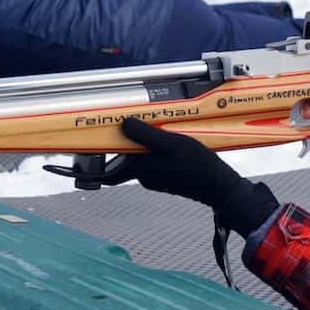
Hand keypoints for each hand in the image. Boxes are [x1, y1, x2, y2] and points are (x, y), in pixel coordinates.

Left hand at [104, 118, 279, 237]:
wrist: (219, 185)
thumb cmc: (197, 167)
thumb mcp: (171, 143)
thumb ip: (146, 135)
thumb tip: (124, 124)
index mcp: (141, 170)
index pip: (109, 169)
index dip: (98, 159)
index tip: (91, 145)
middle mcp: (145, 176)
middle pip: (127, 156)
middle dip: (129, 140)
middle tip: (134, 123)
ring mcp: (156, 177)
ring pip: (142, 157)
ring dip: (146, 143)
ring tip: (161, 130)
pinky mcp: (166, 176)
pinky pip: (155, 159)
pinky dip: (158, 149)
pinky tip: (171, 141)